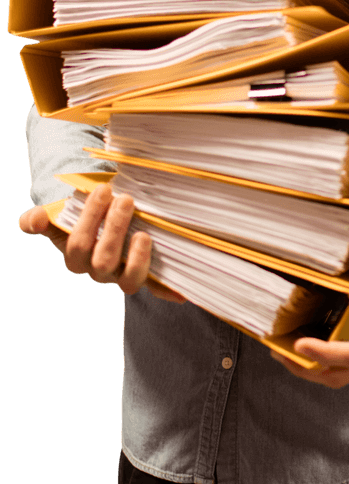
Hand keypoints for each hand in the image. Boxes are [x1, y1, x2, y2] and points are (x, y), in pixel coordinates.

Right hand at [19, 183, 185, 302]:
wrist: (103, 223)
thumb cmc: (82, 217)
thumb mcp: (59, 215)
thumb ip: (42, 219)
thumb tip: (32, 220)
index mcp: (75, 259)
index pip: (78, 245)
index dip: (89, 219)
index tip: (103, 190)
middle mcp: (98, 272)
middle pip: (104, 260)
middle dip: (114, 229)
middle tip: (125, 200)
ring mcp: (122, 276)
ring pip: (129, 281)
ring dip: (137, 259)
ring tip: (144, 234)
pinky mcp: (145, 278)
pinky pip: (156, 290)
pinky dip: (167, 292)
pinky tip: (181, 293)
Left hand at [271, 251, 348, 388]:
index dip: (324, 354)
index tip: (299, 345)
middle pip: (339, 374)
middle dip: (308, 368)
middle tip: (278, 352)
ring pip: (338, 374)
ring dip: (310, 368)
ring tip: (281, 351)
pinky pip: (342, 363)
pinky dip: (320, 359)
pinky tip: (303, 343)